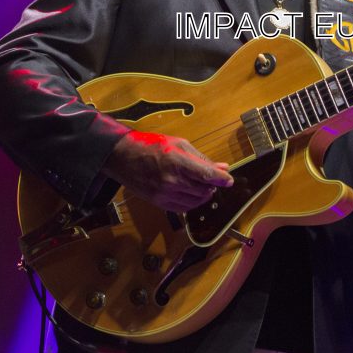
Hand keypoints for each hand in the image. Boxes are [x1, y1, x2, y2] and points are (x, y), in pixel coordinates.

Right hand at [103, 130, 233, 212]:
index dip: (221, 179)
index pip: (207, 175)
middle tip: (213, 179)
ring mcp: (164, 194)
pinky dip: (192, 202)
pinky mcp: (159, 202)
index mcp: (177, 162)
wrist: (123, 157)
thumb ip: (201, 158)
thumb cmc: (152, 146)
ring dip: (203, 195)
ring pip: (196, 201)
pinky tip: (191, 193)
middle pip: (204, 190)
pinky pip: (183, 208)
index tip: (229, 180)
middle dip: (212, 186)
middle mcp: (171, 180)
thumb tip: (222, 167)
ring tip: (201, 185)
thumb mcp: (179, 144)